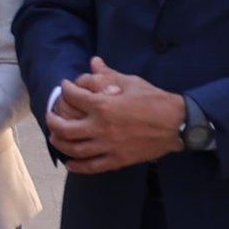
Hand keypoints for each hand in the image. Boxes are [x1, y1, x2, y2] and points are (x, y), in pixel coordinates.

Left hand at [47, 65, 186, 174]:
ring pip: (74, 149)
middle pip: (64, 127)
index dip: (65, 89)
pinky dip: (78, 166)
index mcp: (103, 105)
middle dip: (53, 120)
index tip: (65, 87)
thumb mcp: (131, 82)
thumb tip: (94, 62)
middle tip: (51, 115)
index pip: (73, 97)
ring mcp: (108, 146)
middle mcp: (101, 127)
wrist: (177, 124)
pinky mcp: (117, 160)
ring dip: (60, 143)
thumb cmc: (155, 100)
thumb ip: (108, 74)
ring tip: (55, 137)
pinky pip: (92, 166)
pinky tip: (70, 163)